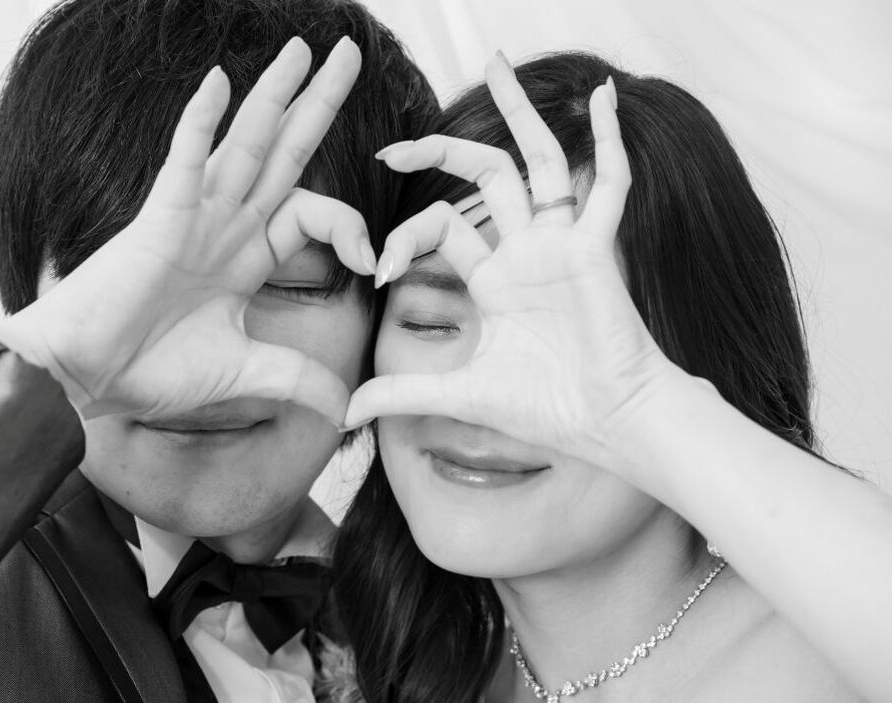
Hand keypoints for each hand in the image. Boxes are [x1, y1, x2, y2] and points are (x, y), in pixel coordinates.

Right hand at [0, 37, 372, 425]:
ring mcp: (193, 219)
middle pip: (283, 154)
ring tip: (305, 50)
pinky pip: (184, 163)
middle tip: (349, 54)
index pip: (312, 213)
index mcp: (246, 257)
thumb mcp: (245, 376)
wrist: (84, 381)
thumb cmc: (148, 372)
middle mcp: (225, 227)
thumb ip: (296, 379)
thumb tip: (342, 408)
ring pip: (243, 144)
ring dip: (273, 96)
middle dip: (317, 105)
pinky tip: (219, 82)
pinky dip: (199, 123)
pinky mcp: (158, 221)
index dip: (350, 227)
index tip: (371, 263)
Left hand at [344, 54, 683, 467]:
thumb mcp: (459, 395)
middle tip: (397, 144)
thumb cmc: (548, 412)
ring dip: (518, 113)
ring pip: (538, 161)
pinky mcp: (597, 249)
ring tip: (495, 63)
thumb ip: (403, 393)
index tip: (378, 268)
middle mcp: (527, 252)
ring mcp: (563, 245)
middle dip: (441, 151)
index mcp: (496, 279)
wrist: (608, 426)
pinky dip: (609, 140)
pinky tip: (604, 95)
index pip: (444, 225)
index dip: (406, 234)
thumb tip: (343, 412)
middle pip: (486, 176)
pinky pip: (609, 185)